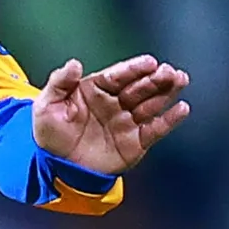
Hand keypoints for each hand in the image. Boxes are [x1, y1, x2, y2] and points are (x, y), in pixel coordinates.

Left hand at [33, 55, 190, 174]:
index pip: (118, 76)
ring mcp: (127, 121)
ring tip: (180, 80)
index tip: (149, 62)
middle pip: (139, 87)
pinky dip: (170, 120)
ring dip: (167, 92)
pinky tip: (182, 109)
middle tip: (170, 71)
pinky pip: (155, 129)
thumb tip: (74, 63)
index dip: (134, 69)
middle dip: (156, 78)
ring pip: (151, 103)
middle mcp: (116, 102)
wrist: (57, 166)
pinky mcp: (136, 141)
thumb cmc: (51, 133)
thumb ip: (60, 83)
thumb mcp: (47, 106)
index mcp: (96, 89)